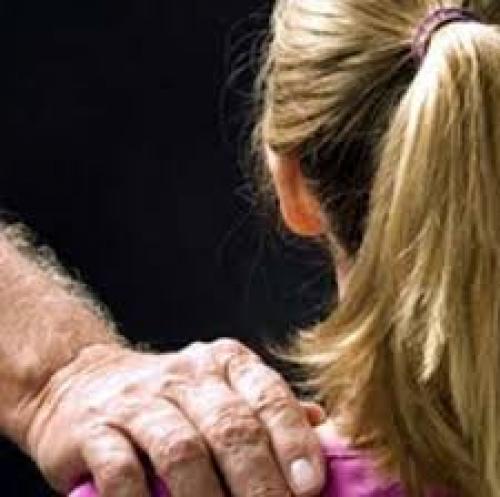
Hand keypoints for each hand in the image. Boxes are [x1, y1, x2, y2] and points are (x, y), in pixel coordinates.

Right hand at [26, 339, 324, 496]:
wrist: (87, 381)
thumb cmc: (171, 397)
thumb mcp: (222, 388)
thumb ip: (266, 408)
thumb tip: (321, 427)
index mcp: (224, 363)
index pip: (267, 395)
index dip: (293, 441)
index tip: (311, 487)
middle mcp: (184, 375)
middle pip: (231, 427)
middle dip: (259, 482)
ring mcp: (137, 400)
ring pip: (182, 450)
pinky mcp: (95, 429)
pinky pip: (122, 470)